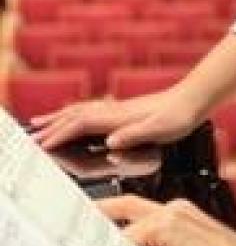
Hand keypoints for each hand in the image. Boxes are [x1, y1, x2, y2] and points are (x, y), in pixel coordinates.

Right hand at [32, 86, 202, 151]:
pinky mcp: (124, 110)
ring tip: (41, 123)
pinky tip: (76, 118)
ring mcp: (118, 109)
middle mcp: (113, 111)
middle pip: (73, 117)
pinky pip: (91, 111)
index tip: (42, 146)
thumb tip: (110, 142)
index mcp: (117, 118)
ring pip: (80, 112)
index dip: (59, 136)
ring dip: (58, 118)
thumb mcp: (160, 130)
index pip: (79, 126)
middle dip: (51, 127)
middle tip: (30, 138)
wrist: (194, 99)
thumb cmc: (180, 116)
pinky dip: (75, 114)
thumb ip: (135, 135)